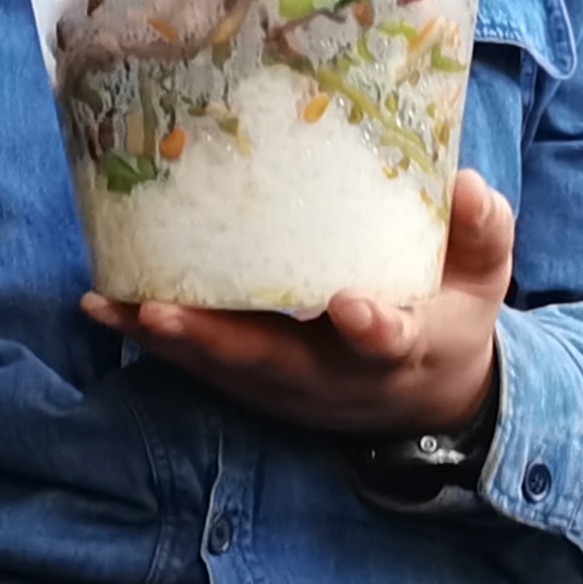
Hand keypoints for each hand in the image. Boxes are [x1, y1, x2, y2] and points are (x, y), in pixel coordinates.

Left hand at [86, 167, 518, 440]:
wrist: (426, 399)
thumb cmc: (447, 319)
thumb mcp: (481, 281)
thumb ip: (481, 233)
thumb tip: (467, 184)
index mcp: (401, 350)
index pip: (387, 344)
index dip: (372, 329)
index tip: (352, 308)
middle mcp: (336, 378)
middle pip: (273, 365)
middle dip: (216, 342)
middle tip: (161, 314)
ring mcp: (288, 387)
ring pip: (223, 369)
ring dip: (165, 342)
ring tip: (110, 307)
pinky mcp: (255, 383)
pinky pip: (199, 364)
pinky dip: (151, 340)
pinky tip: (101, 307)